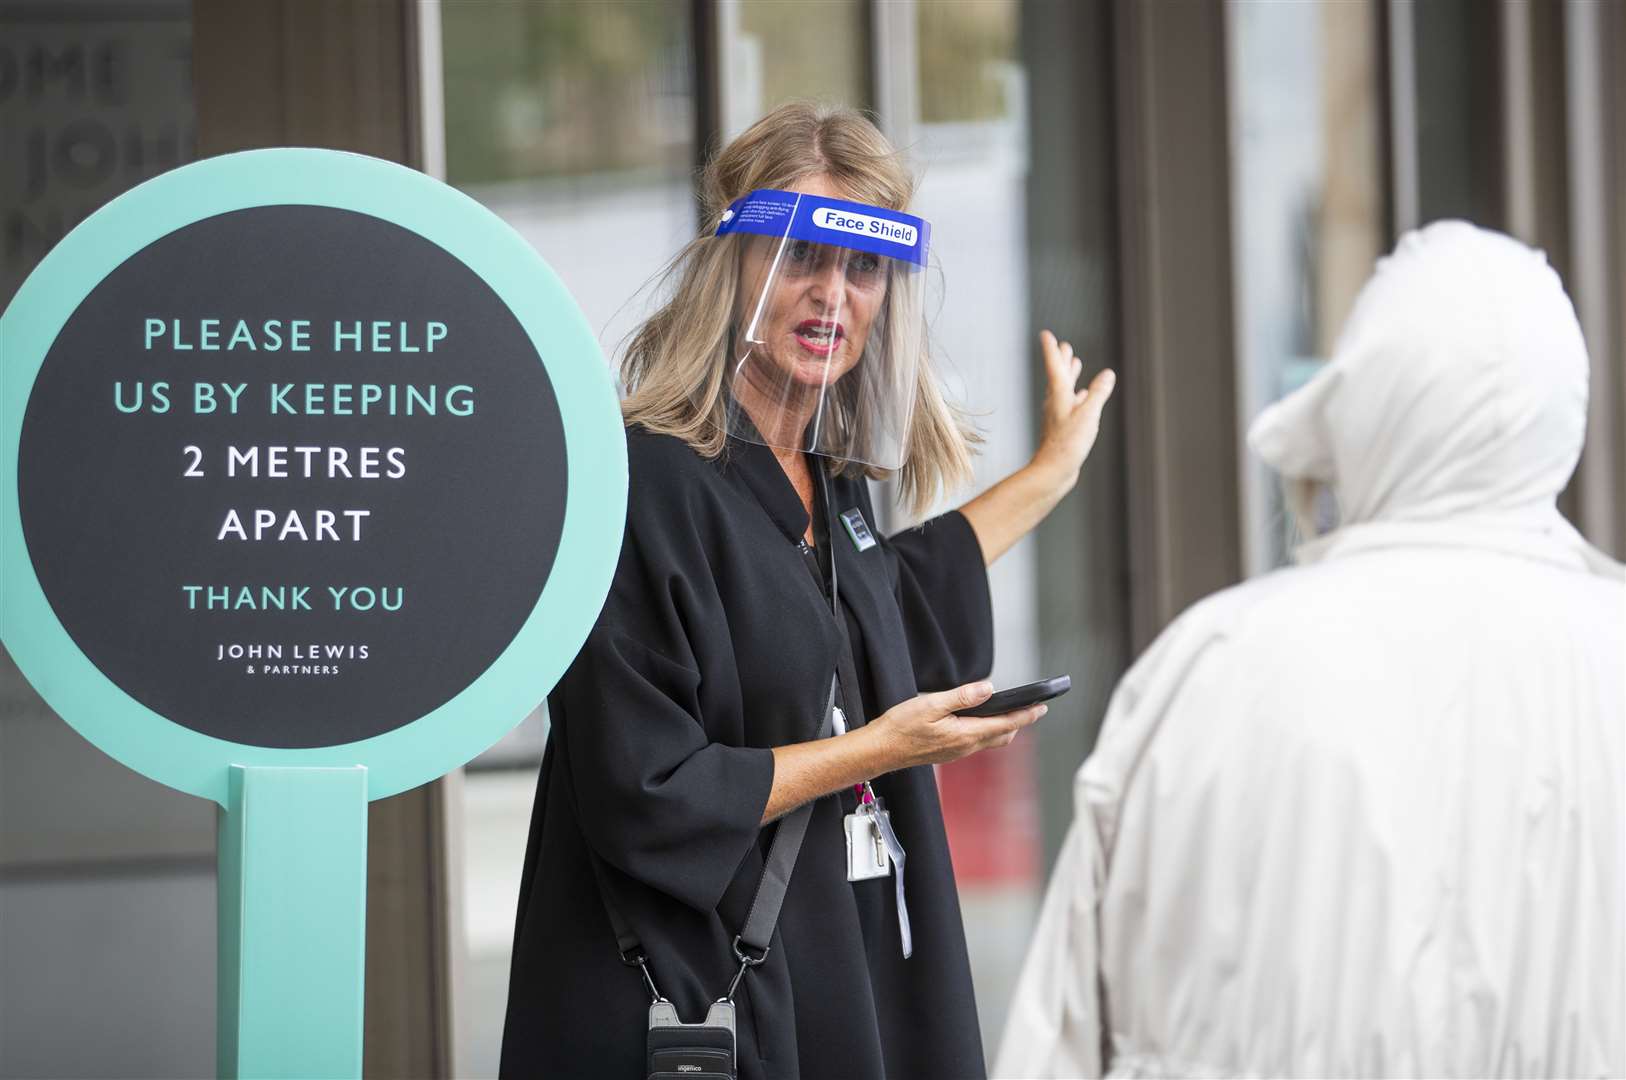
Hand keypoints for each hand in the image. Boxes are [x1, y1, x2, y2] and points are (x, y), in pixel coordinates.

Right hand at [865, 681, 1047, 770]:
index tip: (1041, 707)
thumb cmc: (901, 728)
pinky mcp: (949, 751)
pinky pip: (977, 742)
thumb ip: (962, 697)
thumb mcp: (931, 705)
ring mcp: (958, 751)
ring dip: (1005, 727)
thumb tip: (988, 688)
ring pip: (991, 740)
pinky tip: (983, 721)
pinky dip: (989, 731)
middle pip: (1003, 735)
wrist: (881, 750)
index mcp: (965, 734)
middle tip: (1033, 708)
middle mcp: (965, 746)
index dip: (1026, 715)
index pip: (1005, 724)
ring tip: (1013, 712)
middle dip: (1019, 722)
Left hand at [1030, 329, 1115, 492]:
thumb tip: (1108, 374)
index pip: (1055, 366)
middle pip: (1059, 376)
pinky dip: (1076, 396)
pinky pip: (1070, 404)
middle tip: (1064, 345)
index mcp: (1059, 396)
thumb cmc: (1068, 444)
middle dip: (1062, 359)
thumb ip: (1098, 393)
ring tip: (1074, 364)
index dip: (1052, 350)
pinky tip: (1082, 397)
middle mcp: (1056, 403)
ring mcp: (1058, 416)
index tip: (1046, 334)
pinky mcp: (1063, 428)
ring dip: (1069, 375)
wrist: (1054, 471)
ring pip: (1064, 390)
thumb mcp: (1088, 415)